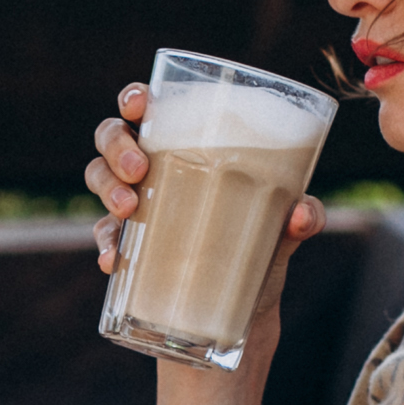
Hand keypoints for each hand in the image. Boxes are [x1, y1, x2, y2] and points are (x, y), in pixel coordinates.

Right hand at [88, 83, 325, 322]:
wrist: (248, 306)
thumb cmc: (265, 243)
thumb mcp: (288, 227)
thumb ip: (304, 215)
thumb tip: (300, 214)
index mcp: (187, 144)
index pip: (151, 107)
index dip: (135, 98)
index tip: (140, 104)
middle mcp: (155, 167)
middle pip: (112, 136)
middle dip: (116, 146)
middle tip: (139, 169)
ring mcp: (136, 205)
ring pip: (99, 177)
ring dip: (107, 188)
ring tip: (127, 208)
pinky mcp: (129, 245)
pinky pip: (105, 236)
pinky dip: (106, 245)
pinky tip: (112, 260)